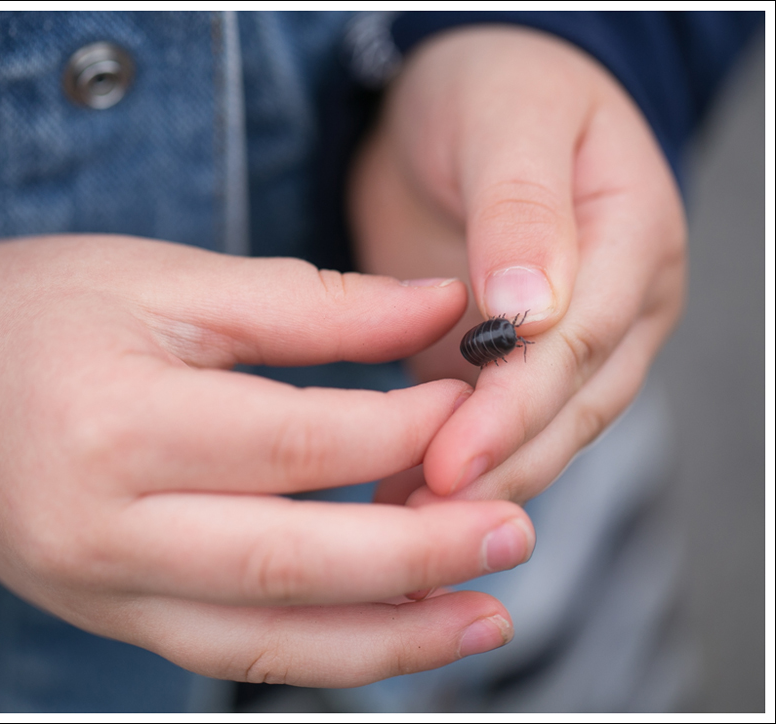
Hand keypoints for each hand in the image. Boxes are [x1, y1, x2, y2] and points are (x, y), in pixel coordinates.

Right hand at [0, 235, 535, 685]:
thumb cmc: (38, 312)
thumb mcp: (168, 280)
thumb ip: (309, 303)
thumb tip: (436, 307)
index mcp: (114, 421)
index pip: (299, 443)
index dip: (405, 430)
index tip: (471, 404)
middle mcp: (102, 528)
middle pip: (293, 560)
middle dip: (420, 553)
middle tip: (516, 533)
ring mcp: (102, 592)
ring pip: (269, 640)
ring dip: (391, 636)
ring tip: (486, 616)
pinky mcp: (112, 619)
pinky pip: (232, 654)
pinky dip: (325, 649)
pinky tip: (396, 629)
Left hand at [350, 26, 685, 504]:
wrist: (457, 101)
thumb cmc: (492, 91)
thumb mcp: (508, 123)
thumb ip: (523, 210)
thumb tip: (535, 306)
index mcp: (634, 239)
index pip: (584, 340)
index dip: (518, 405)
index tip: (453, 458)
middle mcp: (618, 304)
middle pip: (570, 404)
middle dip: (500, 463)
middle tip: (425, 519)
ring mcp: (572, 340)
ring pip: (541, 430)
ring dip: (481, 481)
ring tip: (406, 526)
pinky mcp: (518, 360)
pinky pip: (499, 422)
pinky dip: (458, 462)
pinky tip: (404, 496)